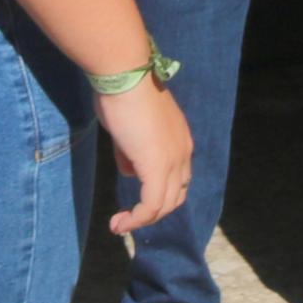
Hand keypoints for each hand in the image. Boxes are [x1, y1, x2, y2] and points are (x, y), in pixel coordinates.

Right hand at [96, 79, 192, 234]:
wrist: (124, 75)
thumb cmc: (123, 93)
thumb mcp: (128, 127)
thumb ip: (131, 150)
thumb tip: (130, 168)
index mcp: (180, 139)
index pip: (178, 177)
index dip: (159, 193)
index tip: (135, 201)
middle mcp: (183, 152)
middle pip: (175, 195)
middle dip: (153, 211)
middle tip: (129, 218)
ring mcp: (172, 161)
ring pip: (164, 205)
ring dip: (142, 220)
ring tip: (119, 226)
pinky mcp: (157, 168)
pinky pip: (150, 205)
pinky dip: (136, 219)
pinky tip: (119, 224)